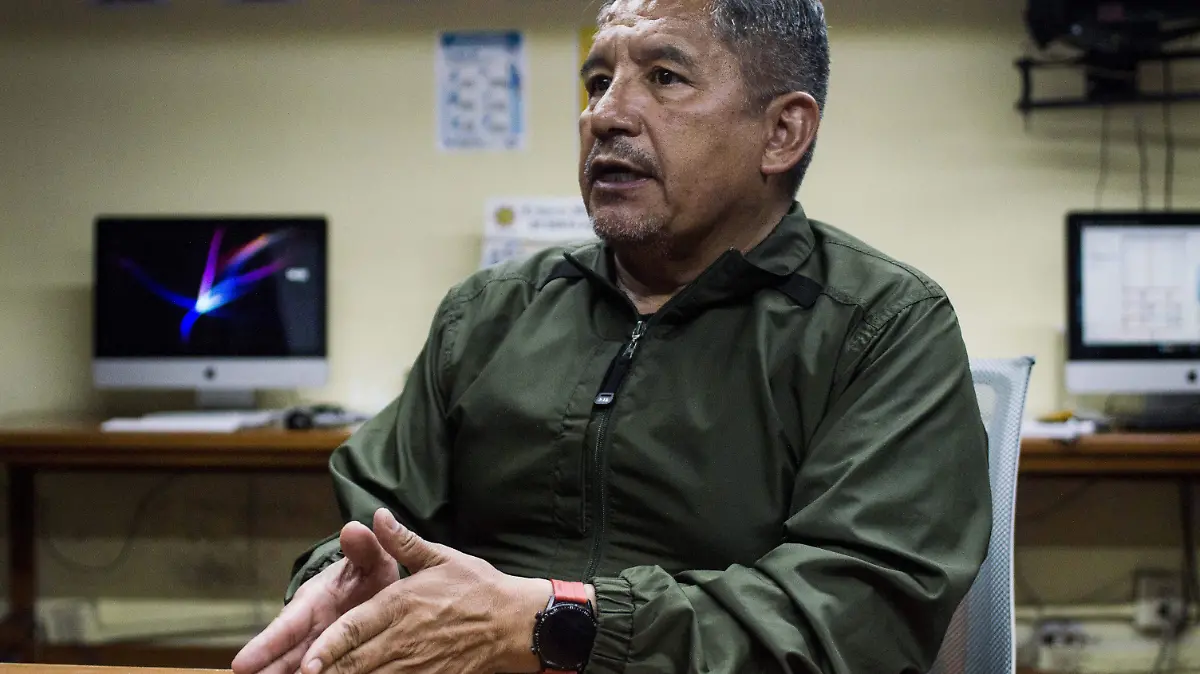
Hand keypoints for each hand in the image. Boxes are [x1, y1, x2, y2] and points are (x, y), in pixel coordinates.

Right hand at [231, 519, 400, 673]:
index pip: (286, 626)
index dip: (265, 645)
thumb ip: (363, 547)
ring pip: (297, 669)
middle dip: (268, 671)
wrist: (382, 589)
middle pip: (284, 657)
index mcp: (312, 605)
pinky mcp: (335, 661)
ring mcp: (321, 649)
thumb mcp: (370, 558)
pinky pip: (327, 671)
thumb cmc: (369, 572)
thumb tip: (354, 529)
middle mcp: (311, 632)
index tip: (241, 664)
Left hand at [300, 507, 552, 673]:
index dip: (328, 648)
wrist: (516, 623)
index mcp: (401, 605)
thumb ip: (403, 542)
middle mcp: (403, 638)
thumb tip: (377, 515)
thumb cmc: (478, 588)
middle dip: (328, 672)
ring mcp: (417, 665)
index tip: (307, 660)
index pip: (354, 630)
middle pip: (355, 663)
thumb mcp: (441, 557)